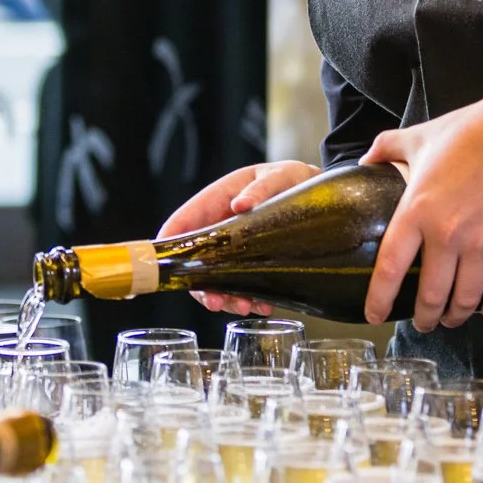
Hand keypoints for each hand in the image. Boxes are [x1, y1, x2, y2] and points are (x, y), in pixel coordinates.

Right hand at [160, 160, 320, 316]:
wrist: (316, 190)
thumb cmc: (289, 178)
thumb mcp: (277, 177)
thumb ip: (259, 189)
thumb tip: (239, 205)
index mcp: (214, 202)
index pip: (180, 225)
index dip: (168, 248)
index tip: (166, 269)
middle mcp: (218, 228)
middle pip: (195, 262)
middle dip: (201, 287)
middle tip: (216, 302)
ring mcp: (233, 247)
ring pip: (215, 279)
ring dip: (226, 297)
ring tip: (246, 305)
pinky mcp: (250, 261)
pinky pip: (240, 284)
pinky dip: (249, 298)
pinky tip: (262, 304)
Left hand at [361, 94, 482, 329]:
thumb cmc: (465, 132)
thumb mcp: (416, 137)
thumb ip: (385, 149)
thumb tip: (365, 161)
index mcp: (417, 211)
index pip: (391, 267)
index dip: (380, 299)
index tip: (373, 316)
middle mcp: (447, 234)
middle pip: (432, 296)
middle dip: (425, 319)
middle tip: (420, 325)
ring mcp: (481, 242)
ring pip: (467, 298)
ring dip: (457, 316)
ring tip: (450, 320)